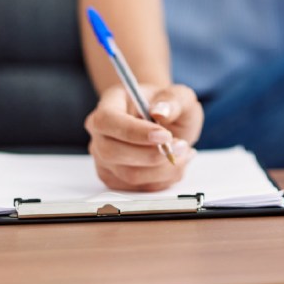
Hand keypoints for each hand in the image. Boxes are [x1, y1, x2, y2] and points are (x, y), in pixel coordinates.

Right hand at [85, 84, 203, 190]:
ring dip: (163, 168)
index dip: (134, 132)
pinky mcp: (116, 179)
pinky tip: (176, 162)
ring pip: (129, 175)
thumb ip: (172, 100)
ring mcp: (104, 159)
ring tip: (183, 151)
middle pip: (112, 152)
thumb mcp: (179, 96)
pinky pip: (140, 188)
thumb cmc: (168, 107)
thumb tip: (160, 112)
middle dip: (152, 154)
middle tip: (181, 145)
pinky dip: (165, 178)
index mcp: (108, 105)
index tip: (165, 135)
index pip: (107, 121)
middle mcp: (100, 134)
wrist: (167, 125)